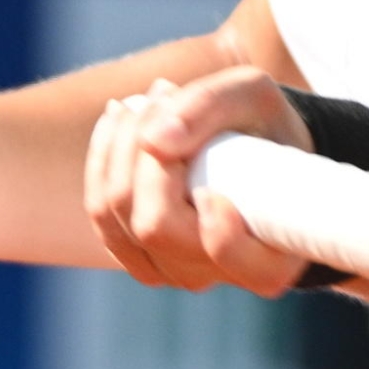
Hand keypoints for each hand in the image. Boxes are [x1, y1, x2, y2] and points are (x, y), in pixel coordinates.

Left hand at [81, 65, 313, 296]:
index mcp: (268, 261)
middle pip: (153, 225)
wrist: (255, 142)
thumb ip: (211, 107)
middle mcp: (216, 275)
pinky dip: (103, 157)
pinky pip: (100, 213)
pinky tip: (122, 119)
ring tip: (151, 98)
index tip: (217, 181)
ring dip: (122, 143)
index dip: (216, 225)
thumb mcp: (254, 97)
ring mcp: (171, 269)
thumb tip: (152, 142)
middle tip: (168, 94)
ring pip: (116, 215)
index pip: (223, 256)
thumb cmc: (262, 124)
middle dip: (146, 151)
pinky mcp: (135, 252)